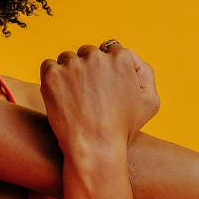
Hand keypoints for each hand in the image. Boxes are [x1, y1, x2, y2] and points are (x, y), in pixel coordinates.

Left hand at [40, 42, 155, 159]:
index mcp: (120, 59)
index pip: (110, 50)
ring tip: (74, 97)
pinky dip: (51, 78)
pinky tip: (59, 95)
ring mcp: (72, 65)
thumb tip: (128, 56)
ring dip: (68, 72)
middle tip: (88, 95)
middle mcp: (96, 57)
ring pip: (67, 58)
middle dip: (87, 69)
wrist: (93, 148)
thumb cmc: (122, 129)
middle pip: (88, 52)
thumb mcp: (150, 103)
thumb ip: (145, 73)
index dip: (107, 69)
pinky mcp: (51, 75)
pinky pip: (48, 66)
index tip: (103, 87)